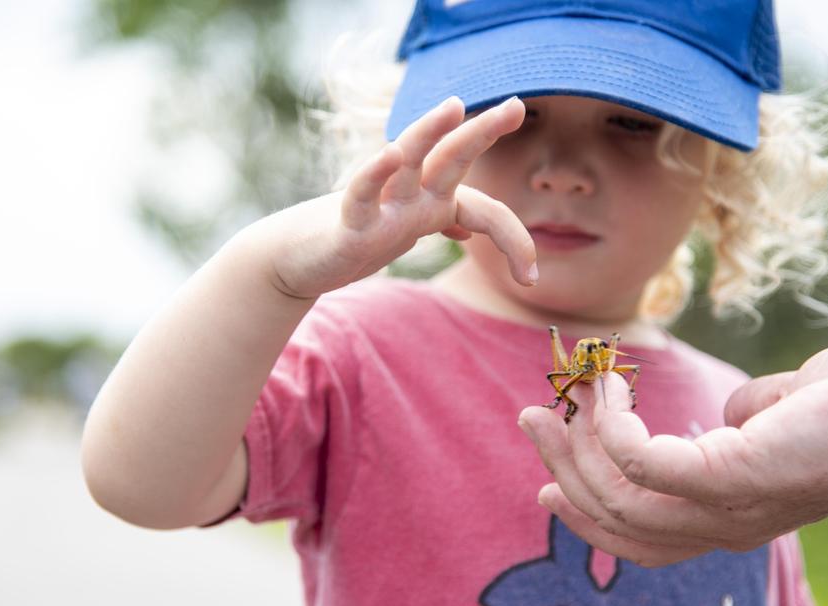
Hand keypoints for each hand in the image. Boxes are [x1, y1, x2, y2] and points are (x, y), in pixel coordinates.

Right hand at [269, 96, 536, 298]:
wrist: (299, 257)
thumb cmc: (355, 235)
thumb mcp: (403, 230)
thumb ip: (437, 219)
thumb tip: (466, 224)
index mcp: (430, 200)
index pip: (483, 209)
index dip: (512, 239)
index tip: (529, 279)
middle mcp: (410, 195)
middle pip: (452, 158)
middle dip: (483, 132)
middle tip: (516, 105)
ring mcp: (381, 205)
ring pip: (407, 161)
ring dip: (428, 132)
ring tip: (454, 105)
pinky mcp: (349, 223)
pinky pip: (361, 194)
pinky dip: (374, 174)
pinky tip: (388, 155)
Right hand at [517, 332, 827, 566]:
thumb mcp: (780, 418)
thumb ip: (739, 424)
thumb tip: (720, 416)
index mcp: (731, 521)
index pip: (640, 540)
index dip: (586, 516)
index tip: (546, 484)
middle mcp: (723, 529)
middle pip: (616, 522)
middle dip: (564, 472)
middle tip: (533, 418)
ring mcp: (726, 511)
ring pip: (618, 498)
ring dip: (575, 448)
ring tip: (561, 395)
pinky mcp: (728, 479)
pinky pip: (640, 462)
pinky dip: (612, 425)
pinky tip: (611, 387)